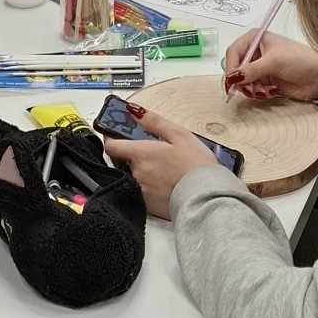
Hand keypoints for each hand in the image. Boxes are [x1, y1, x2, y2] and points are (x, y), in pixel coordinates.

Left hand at [104, 104, 223, 217]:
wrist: (206, 197)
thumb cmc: (196, 165)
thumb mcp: (180, 135)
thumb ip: (155, 122)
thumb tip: (135, 111)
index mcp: (141, 153)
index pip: (111, 146)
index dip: (110, 138)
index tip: (115, 135)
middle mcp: (136, 173)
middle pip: (122, 162)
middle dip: (132, 156)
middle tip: (151, 153)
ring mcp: (140, 191)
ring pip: (132, 177)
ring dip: (140, 172)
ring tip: (161, 170)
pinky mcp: (148, 206)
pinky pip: (141, 192)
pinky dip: (148, 187)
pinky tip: (164, 185)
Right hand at [221, 30, 317, 104]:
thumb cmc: (301, 60)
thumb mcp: (274, 62)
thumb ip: (251, 70)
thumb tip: (232, 77)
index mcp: (256, 38)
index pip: (233, 52)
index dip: (231, 67)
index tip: (232, 81)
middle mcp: (256, 52)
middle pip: (236, 67)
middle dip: (240, 80)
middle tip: (247, 89)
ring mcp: (261, 67)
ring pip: (242, 80)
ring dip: (249, 88)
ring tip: (261, 91)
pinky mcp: (266, 80)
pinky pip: (252, 88)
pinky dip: (256, 92)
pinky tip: (268, 92)